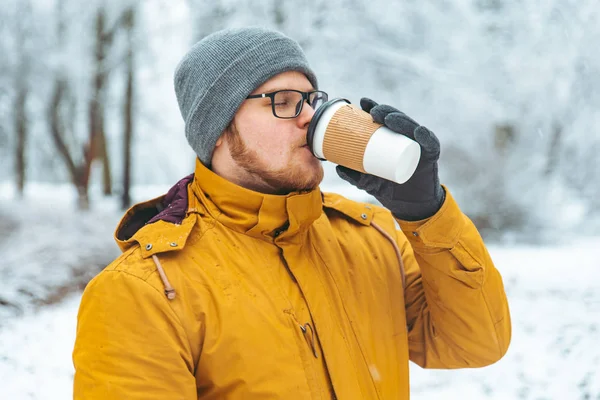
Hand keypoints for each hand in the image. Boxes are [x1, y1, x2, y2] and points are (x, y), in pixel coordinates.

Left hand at [336, 97, 444, 220]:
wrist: (409, 206)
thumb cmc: (390, 189)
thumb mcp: (369, 183)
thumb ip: (354, 176)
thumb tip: (337, 167)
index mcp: (394, 140)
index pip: (385, 120)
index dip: (375, 108)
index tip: (362, 103)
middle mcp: (407, 139)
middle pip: (398, 120)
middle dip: (385, 111)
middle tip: (372, 111)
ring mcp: (420, 146)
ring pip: (412, 128)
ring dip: (401, 120)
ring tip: (388, 118)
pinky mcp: (431, 156)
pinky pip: (430, 144)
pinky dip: (425, 137)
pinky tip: (418, 132)